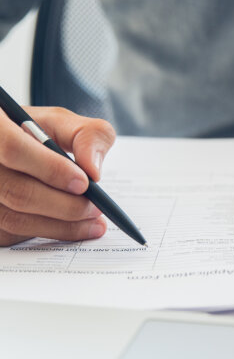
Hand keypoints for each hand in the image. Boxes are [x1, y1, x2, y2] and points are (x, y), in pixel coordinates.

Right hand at [0, 106, 115, 246]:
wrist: (12, 149)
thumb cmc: (38, 134)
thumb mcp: (63, 123)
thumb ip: (88, 135)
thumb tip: (93, 170)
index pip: (13, 148)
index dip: (51, 168)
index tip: (84, 183)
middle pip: (18, 192)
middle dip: (65, 206)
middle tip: (96, 209)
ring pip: (16, 220)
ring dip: (62, 226)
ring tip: (94, 223)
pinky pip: (14, 235)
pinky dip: (48, 233)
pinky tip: (72, 228)